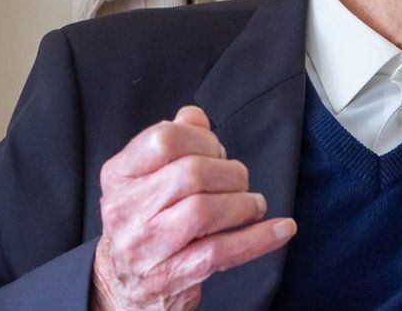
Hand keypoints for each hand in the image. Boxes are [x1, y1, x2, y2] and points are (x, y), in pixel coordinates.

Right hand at [91, 106, 296, 309]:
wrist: (124, 283)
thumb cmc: (144, 222)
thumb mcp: (147, 177)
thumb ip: (174, 141)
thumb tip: (195, 117)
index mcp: (120, 175)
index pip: (164, 139)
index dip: (202, 139)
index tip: (217, 151)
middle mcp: (126, 209)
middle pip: (191, 173)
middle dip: (230, 174)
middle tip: (238, 183)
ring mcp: (146, 246)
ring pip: (204, 211)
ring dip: (242, 205)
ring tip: (252, 206)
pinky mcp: (170, 276)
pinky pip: (221, 252)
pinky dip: (259, 238)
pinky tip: (281, 229)